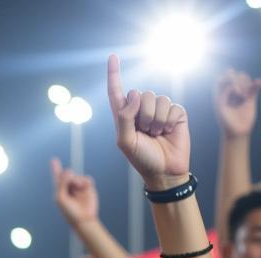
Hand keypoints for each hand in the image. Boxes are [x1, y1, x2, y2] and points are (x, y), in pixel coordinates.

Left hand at [50, 158, 98, 224]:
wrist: (83, 218)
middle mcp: (69, 188)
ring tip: (77, 189)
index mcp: (60, 191)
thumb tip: (68, 170)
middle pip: (67, 175)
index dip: (56, 168)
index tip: (53, 160)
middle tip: (71, 185)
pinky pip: (86, 178)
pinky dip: (84, 181)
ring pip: (77, 176)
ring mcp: (79, 187)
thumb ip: (61, 183)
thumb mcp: (61, 198)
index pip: (57, 178)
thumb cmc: (69, 211)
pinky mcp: (88, 187)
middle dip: (68, 178)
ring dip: (76, 181)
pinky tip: (83, 187)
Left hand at [107, 54, 188, 189]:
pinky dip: (169, 121)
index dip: (114, 75)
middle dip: (143, 116)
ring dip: (156, 120)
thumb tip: (135, 93)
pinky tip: (169, 132)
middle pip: (142, 94)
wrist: (164, 171)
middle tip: (146, 133)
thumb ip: (125, 118)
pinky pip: (172, 106)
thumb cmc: (142, 159)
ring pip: (157, 99)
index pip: (117, 93)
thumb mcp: (126, 142)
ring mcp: (159, 110)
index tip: (112, 57)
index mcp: (125, 117)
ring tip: (157, 134)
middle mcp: (141, 110)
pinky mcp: (175, 112)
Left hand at [214, 69, 260, 139]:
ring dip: (245, 83)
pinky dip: (256, 83)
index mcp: (220, 95)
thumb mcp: (221, 108)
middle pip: (234, 76)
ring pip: (244, 79)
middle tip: (238, 94)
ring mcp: (240, 94)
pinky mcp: (250, 97)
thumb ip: (223, 94)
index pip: (220, 79)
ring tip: (244, 96)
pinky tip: (258, 83)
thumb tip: (232, 83)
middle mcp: (230, 93)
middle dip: (237, 81)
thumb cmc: (226, 122)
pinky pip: (254, 85)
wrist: (237, 131)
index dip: (225, 77)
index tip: (229, 83)